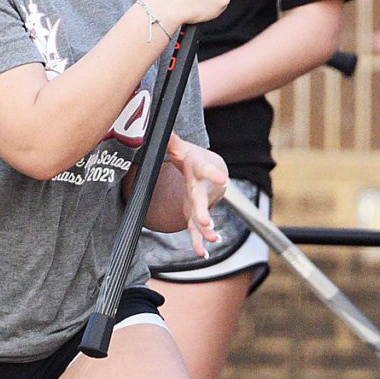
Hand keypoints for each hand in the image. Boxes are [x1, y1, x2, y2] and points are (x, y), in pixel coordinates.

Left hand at [166, 135, 228, 256]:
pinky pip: (197, 231)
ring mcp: (200, 204)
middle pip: (202, 201)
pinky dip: (199, 243)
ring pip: (202, 219)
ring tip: (212, 239)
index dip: (215, 174)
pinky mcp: (195, 215)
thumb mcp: (181, 148)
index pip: (208, 171)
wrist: (212, 172)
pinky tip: (202, 253)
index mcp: (199, 171)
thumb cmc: (193, 159)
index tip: (223, 180)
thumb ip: (170, 140)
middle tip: (206, 221)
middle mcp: (202, 189)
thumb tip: (156, 124)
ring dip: (207, 231)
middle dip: (203, 212)